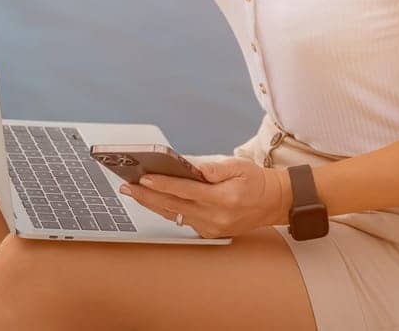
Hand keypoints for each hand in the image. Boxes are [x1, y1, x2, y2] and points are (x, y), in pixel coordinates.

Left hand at [117, 155, 287, 238]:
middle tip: (126, 185)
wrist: (272, 203)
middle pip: (173, 206)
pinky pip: (183, 221)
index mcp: (223, 198)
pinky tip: (153, 201)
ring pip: (174, 215)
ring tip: (132, 191)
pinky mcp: (209, 233)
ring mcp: (211, 228)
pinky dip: (167, 210)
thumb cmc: (254, 180)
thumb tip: (190, 165)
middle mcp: (215, 217)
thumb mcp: (239, 166)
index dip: (163, 185)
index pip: (186, 191)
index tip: (144, 178)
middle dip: (147, 195)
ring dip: (152, 204)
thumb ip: (214, 167)